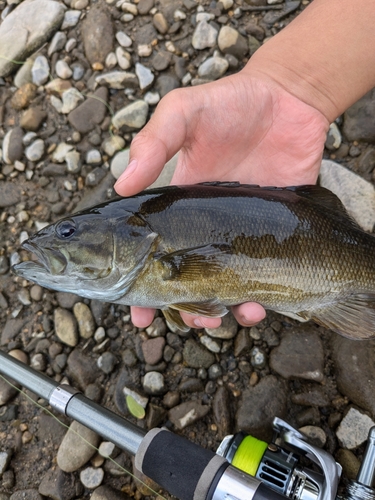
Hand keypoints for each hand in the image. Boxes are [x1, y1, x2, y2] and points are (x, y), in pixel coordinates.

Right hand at [114, 69, 328, 329]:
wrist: (289, 101)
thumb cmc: (231, 103)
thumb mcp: (184, 113)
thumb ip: (154, 142)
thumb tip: (121, 184)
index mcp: (180, 206)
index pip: (154, 253)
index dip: (142, 287)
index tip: (136, 314)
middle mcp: (208, 228)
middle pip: (189, 280)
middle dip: (184, 308)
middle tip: (187, 319)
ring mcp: (243, 235)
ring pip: (227, 287)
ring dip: (221, 311)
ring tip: (220, 318)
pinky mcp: (278, 235)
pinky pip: (268, 276)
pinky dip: (262, 299)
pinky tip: (259, 306)